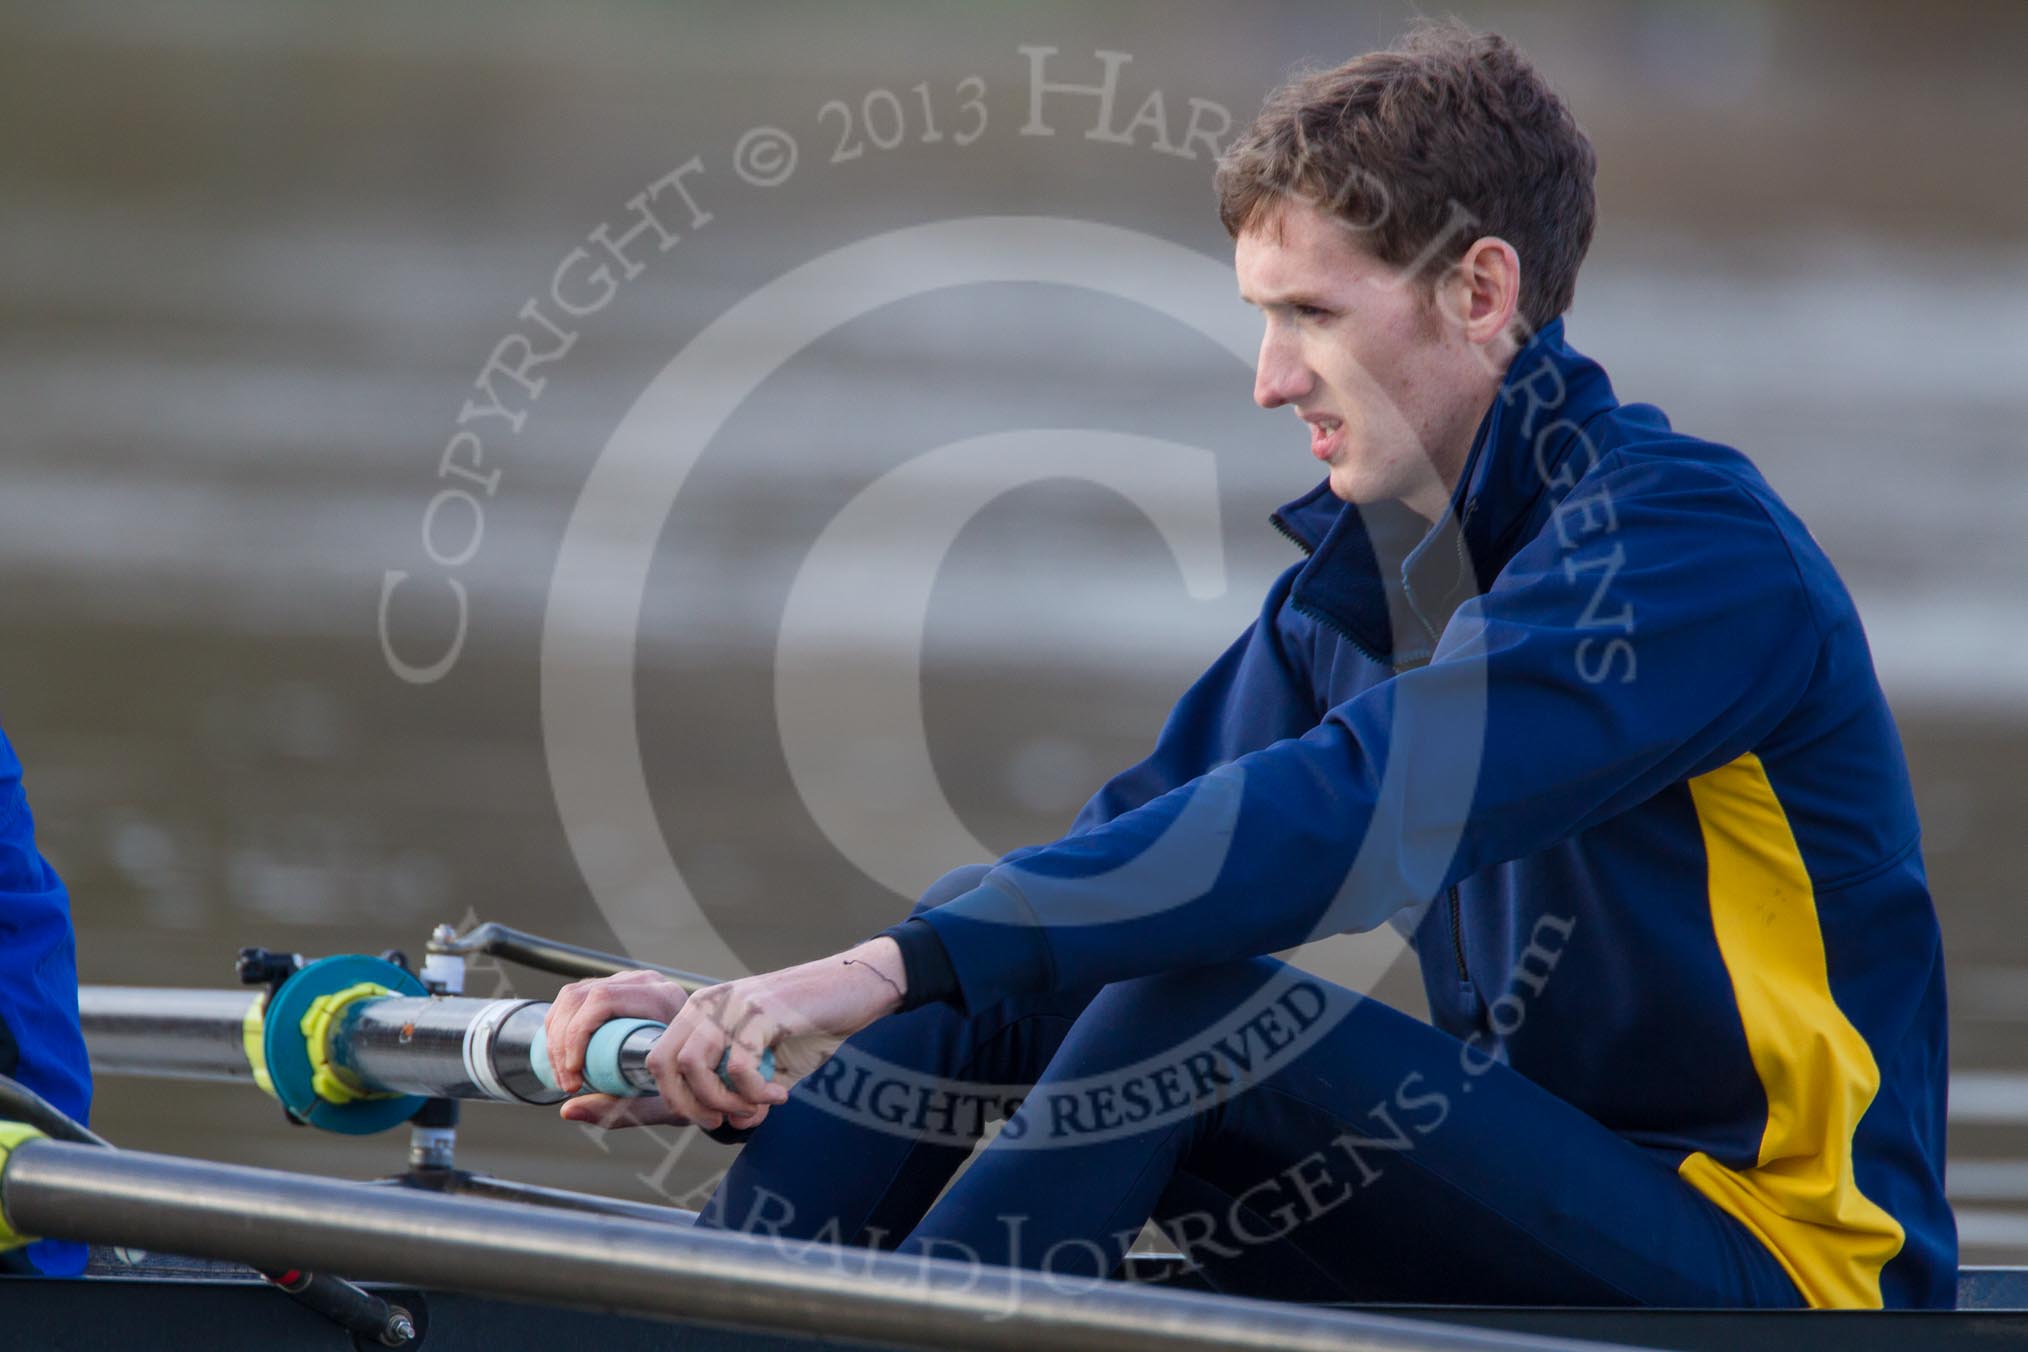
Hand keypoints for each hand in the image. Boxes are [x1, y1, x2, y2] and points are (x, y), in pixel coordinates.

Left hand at [546, 940, 907, 1131]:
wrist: (855, 989)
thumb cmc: (810, 1028)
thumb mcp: (767, 1060)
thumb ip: (739, 1089)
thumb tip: (725, 1123)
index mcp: (700, 1013)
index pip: (654, 1060)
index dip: (660, 1098)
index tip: (693, 1118)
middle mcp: (707, 1005)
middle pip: (662, 1064)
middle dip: (688, 1106)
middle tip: (722, 1121)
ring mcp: (732, 1005)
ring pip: (693, 1066)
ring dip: (721, 1102)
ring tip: (753, 1109)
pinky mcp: (761, 1011)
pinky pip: (738, 1065)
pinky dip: (755, 1093)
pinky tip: (779, 1096)